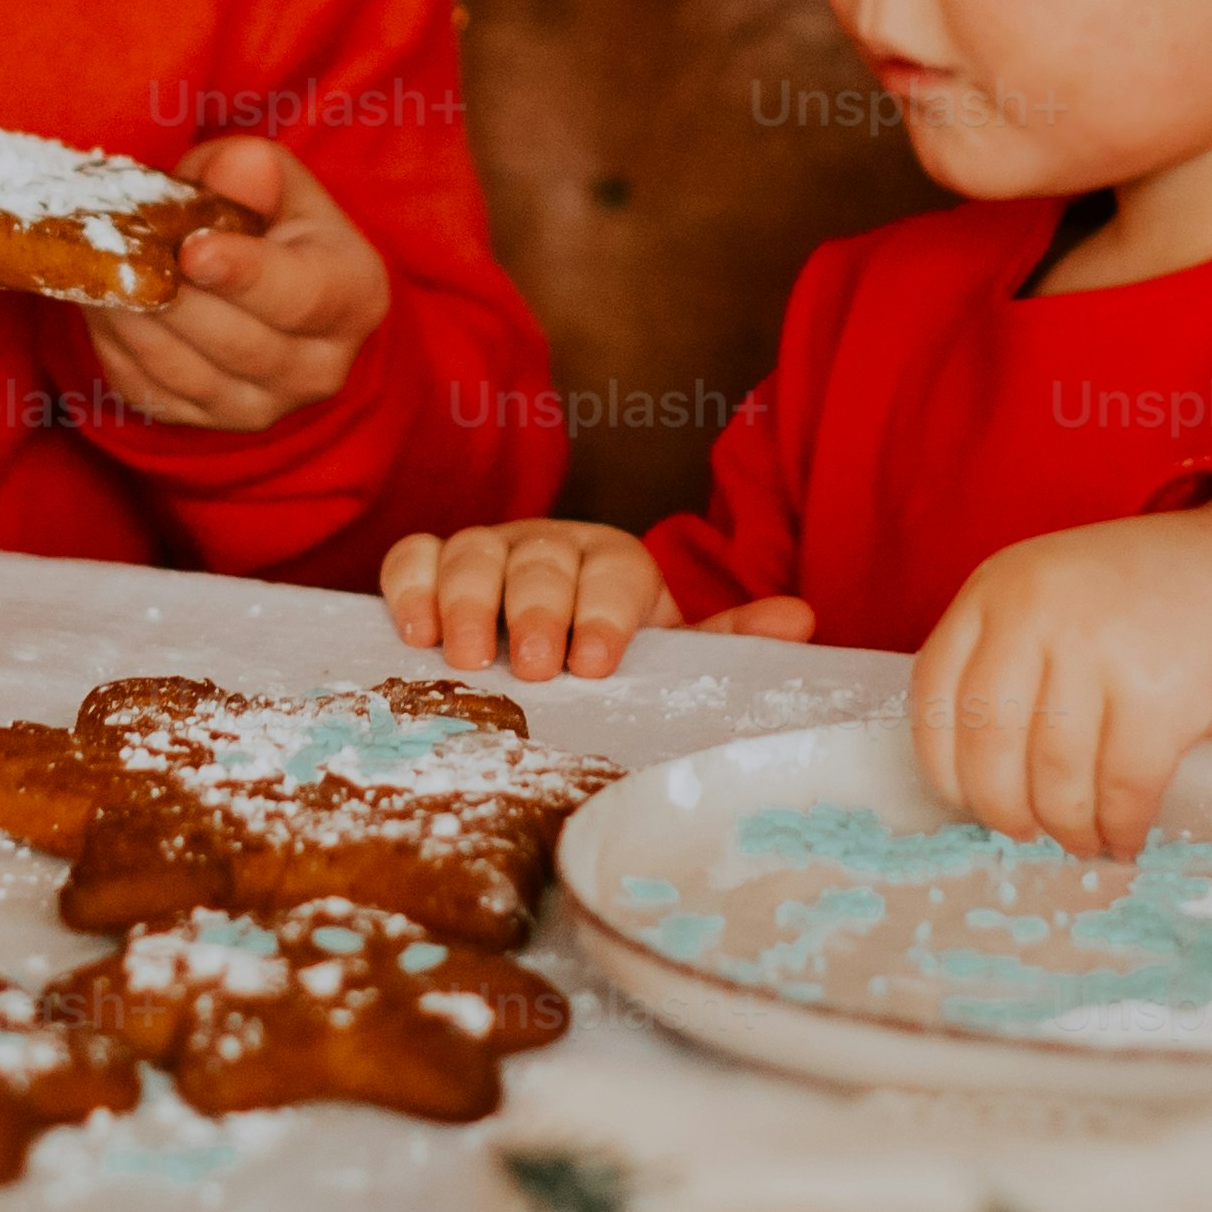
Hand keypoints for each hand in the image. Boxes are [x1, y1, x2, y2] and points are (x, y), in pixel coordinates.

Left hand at [86, 135, 392, 434]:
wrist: (265, 286)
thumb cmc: (273, 221)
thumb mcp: (277, 181)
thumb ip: (254, 171)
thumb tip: (233, 172)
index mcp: (354, 298)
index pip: (300, 297)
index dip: (243, 274)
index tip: (191, 250)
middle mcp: (318, 368)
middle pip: (235, 341)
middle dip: (171, 294)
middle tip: (119, 249)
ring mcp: (263, 407)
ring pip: (183, 372)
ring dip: (132, 320)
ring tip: (101, 270)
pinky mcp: (207, 424)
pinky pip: (149, 391)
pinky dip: (116, 346)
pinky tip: (103, 301)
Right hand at [379, 519, 814, 680]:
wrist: (549, 634)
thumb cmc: (611, 649)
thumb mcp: (669, 648)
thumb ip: (727, 639)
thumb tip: (801, 618)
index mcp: (615, 560)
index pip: (615, 570)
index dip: (604, 612)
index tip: (595, 663)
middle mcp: (550, 543)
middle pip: (541, 559)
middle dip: (537, 611)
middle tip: (534, 668)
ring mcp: (488, 548)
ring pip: (473, 551)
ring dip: (469, 601)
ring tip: (470, 659)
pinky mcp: (434, 561)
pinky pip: (413, 556)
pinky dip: (411, 585)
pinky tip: (416, 631)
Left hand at [909, 495, 1211, 856]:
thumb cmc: (1141, 600)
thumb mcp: (1053, 597)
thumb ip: (1007, 661)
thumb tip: (977, 784)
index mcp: (997, 588)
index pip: (934, 695)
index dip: (945, 765)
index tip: (966, 800)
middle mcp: (1038, 611)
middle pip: (988, 746)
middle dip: (1003, 810)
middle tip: (1024, 833)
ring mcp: (1100, 649)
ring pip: (1056, 778)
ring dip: (1067, 827)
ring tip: (1082, 839)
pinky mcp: (1163, 695)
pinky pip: (1124, 789)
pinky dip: (1121, 826)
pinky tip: (1125, 835)